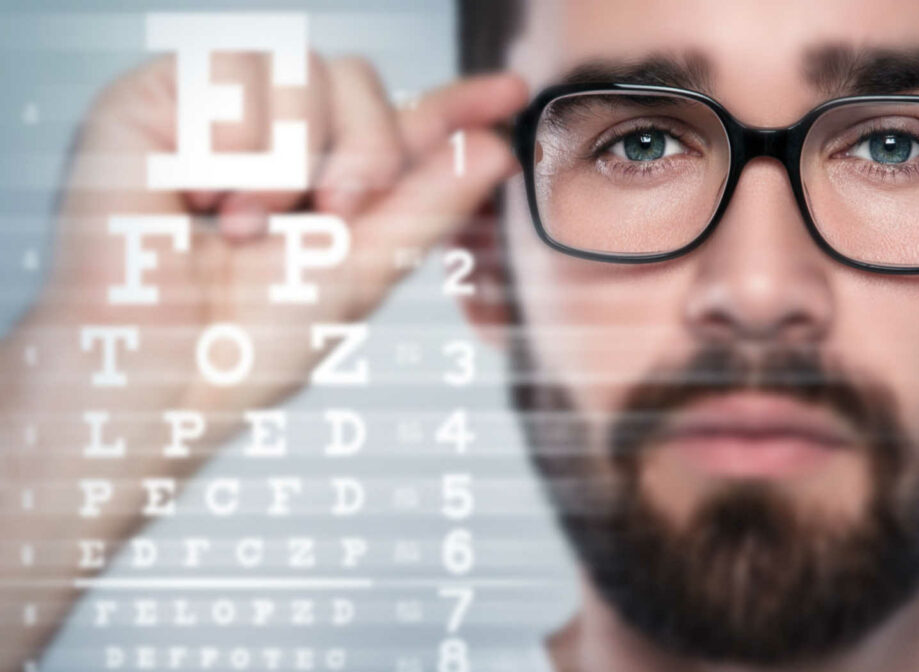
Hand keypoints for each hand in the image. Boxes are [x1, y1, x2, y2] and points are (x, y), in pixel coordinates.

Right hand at [0, 51, 525, 669]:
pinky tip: (197, 199)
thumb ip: (428, 205)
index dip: (456, 103)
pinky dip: (231, 145)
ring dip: (289, 159)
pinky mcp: (156, 103)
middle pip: (358, 80)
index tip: (511, 92)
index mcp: (323, 182)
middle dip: (366, 149)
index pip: (398, 124)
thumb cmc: (246, 344)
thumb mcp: (360, 271)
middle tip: (333, 213)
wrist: (155, 378)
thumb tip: (496, 149)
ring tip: (244, 226)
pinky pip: (229, 71)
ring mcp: (215, 119)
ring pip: (301, 67)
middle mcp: (275, 144)